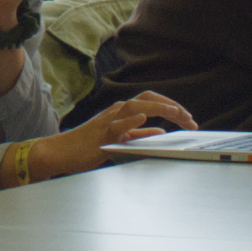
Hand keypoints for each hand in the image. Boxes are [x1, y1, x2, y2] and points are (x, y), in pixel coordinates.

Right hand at [25, 90, 196, 180]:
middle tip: (190, 119)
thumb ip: (139, 134)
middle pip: (148, 98)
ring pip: (135, 106)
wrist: (61, 152)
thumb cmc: (87, 146)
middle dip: (172, 106)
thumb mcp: (120, 139)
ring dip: (158, 108)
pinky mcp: (101, 135)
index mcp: (122, 112)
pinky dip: (131, 120)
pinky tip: (143, 117)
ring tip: (175, 113)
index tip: (188, 118)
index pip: (152, 101)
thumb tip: (161, 131)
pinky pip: (117, 125)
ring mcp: (108, 121)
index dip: (172, 107)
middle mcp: (117, 111)